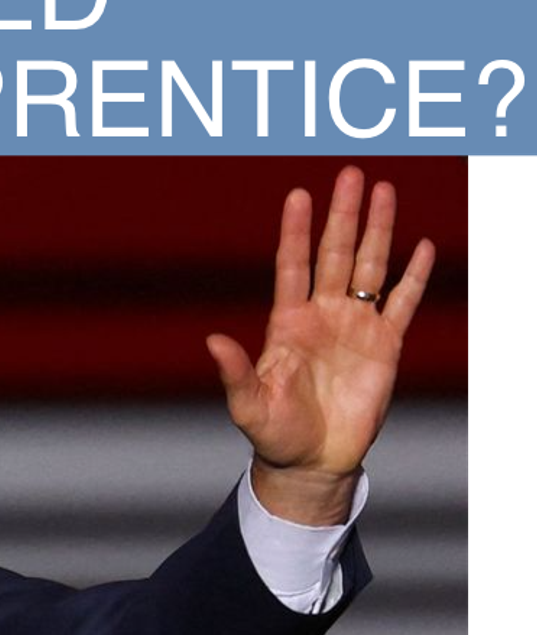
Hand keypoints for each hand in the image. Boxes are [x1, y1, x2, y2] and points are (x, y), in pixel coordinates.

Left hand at [206, 166, 434, 525]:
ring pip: (369, 266)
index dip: (296, 231)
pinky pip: (403, 303)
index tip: (298, 195)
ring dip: (377, 230)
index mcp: (287, 322)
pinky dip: (413, 276)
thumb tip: (213, 340)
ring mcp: (355, 326)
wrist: (313, 461)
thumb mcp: (248, 404)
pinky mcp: (386, 346)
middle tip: (351, 173)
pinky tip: (422, 246)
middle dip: (343, 214)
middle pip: (335, 253)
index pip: (292, 265)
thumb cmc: (275, 433)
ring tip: (384, 190)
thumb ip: (234, 371)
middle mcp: (322, 315)